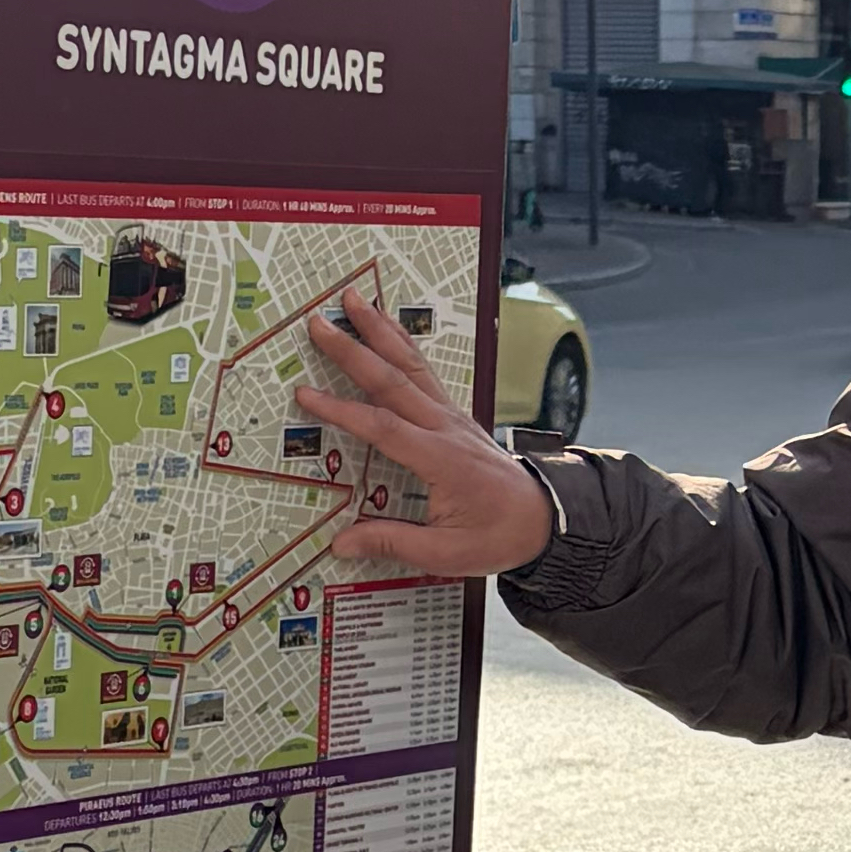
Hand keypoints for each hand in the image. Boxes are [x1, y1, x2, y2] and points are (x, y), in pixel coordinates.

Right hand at [301, 285, 553, 581]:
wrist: (544, 518)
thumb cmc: (497, 535)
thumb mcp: (447, 553)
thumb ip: (392, 543)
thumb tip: (340, 544)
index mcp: (440, 460)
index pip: (383, 427)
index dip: (342, 410)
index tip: (306, 394)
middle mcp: (445, 427)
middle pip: (392, 381)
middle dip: (353, 349)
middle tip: (319, 323)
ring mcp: (451, 415)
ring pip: (410, 365)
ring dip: (380, 330)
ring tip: (352, 298)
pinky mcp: (454, 413)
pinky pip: (424, 371)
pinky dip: (402, 343)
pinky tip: (387, 324)